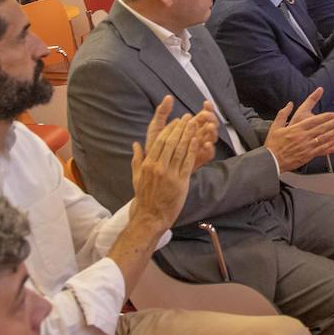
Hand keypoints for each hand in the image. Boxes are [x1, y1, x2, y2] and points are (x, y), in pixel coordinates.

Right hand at [129, 100, 214, 231]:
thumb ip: (137, 159)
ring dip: (189, 135)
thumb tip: (135, 144)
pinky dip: (193, 150)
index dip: (170, 130)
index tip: (177, 121)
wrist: (150, 217)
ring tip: (195, 124)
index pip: (160, 142)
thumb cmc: (144, 197)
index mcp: (148, 165)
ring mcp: (170, 175)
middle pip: (171, 143)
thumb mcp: (136, 177)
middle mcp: (158, 168)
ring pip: (181, 150)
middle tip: (188, 117)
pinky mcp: (181, 182)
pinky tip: (197, 140)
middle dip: (181, 128)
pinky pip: (188, 162)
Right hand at [263, 89, 333, 170]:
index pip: (313, 121)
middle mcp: (303, 137)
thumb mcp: (275, 126)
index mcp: (296, 129)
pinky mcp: (309, 155)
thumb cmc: (273, 144)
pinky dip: (331, 144)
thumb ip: (283, 113)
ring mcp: (307, 146)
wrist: (271, 161)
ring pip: (324, 138)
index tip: (332, 113)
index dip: (324, 117)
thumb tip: (290, 103)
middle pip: (321, 128)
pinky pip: (322, 149)